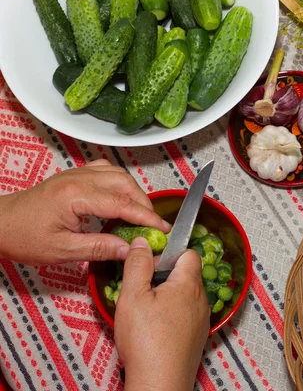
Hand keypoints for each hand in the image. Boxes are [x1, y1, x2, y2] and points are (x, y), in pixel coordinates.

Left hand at [0, 159, 169, 264]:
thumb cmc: (23, 236)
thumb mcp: (63, 250)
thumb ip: (100, 248)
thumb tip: (129, 250)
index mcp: (76, 196)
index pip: (122, 203)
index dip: (146, 216)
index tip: (161, 228)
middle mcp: (78, 179)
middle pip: (124, 184)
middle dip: (143, 203)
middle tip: (152, 224)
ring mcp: (76, 174)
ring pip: (118, 174)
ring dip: (134, 192)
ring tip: (140, 213)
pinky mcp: (73, 176)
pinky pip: (105, 171)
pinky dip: (120, 182)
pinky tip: (121, 197)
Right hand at [115, 238, 209, 390]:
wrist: (160, 382)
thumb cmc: (147, 340)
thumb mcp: (133, 295)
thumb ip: (137, 264)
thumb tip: (141, 243)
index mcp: (188, 284)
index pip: (188, 253)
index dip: (169, 252)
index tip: (151, 261)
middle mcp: (201, 299)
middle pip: (186, 274)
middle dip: (165, 275)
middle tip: (143, 288)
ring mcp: (201, 319)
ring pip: (186, 295)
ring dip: (168, 296)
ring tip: (146, 310)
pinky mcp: (198, 336)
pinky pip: (187, 315)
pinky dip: (173, 315)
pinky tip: (155, 328)